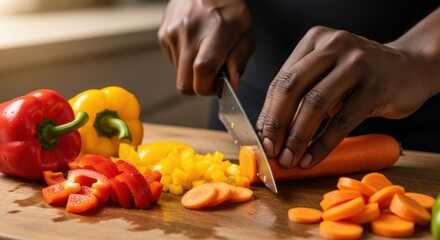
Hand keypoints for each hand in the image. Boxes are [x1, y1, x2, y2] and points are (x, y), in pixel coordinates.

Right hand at [157, 0, 254, 94]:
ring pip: (179, 75)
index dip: (209, 87)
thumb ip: (239, 61)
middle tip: (211, 75)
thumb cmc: (229, 10)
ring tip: (204, 53)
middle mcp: (190, 32)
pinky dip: (184, 61)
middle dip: (199, 87)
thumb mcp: (245, 33)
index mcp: (215, 32)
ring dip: (192, 73)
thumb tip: (231, 85)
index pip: (203, 70)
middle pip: (185, 83)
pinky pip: (173, 62)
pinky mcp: (163, 35)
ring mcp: (172, 33)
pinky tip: (194, 45)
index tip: (217, 85)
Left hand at [256, 26, 430, 168]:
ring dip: (297, 137)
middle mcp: (334, 46)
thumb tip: (269, 130)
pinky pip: (342, 122)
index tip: (261, 138)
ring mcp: (357, 64)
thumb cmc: (361, 74)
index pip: (282, 79)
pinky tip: (311, 159)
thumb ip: (302, 90)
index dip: (267, 112)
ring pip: (315, 104)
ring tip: (289, 159)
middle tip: (270, 151)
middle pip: (292, 88)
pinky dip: (322, 145)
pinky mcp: (375, 88)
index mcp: (316, 40)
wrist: (410, 68)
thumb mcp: (328, 70)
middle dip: (276, 124)